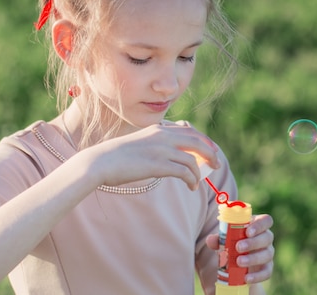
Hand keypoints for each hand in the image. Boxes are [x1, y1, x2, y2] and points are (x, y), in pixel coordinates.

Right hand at [89, 123, 220, 190]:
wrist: (100, 162)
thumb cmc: (117, 156)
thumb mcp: (140, 142)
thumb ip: (156, 143)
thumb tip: (170, 154)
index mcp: (159, 129)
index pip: (190, 130)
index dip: (204, 140)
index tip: (211, 149)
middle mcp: (163, 136)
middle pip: (197, 142)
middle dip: (210, 153)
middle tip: (216, 165)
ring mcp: (161, 150)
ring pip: (192, 160)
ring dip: (198, 173)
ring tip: (196, 183)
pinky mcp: (158, 165)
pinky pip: (184, 172)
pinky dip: (191, 180)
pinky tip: (191, 186)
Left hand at [206, 214, 274, 283]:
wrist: (237, 263)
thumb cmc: (232, 244)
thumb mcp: (225, 240)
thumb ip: (219, 239)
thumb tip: (210, 240)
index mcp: (257, 226)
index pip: (266, 221)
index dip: (259, 225)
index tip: (248, 231)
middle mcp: (266, 238)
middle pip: (267, 237)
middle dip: (253, 242)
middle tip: (238, 247)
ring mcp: (268, 253)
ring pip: (267, 254)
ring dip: (253, 258)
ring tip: (239, 262)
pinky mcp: (267, 268)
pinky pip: (267, 272)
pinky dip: (257, 276)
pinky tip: (246, 278)